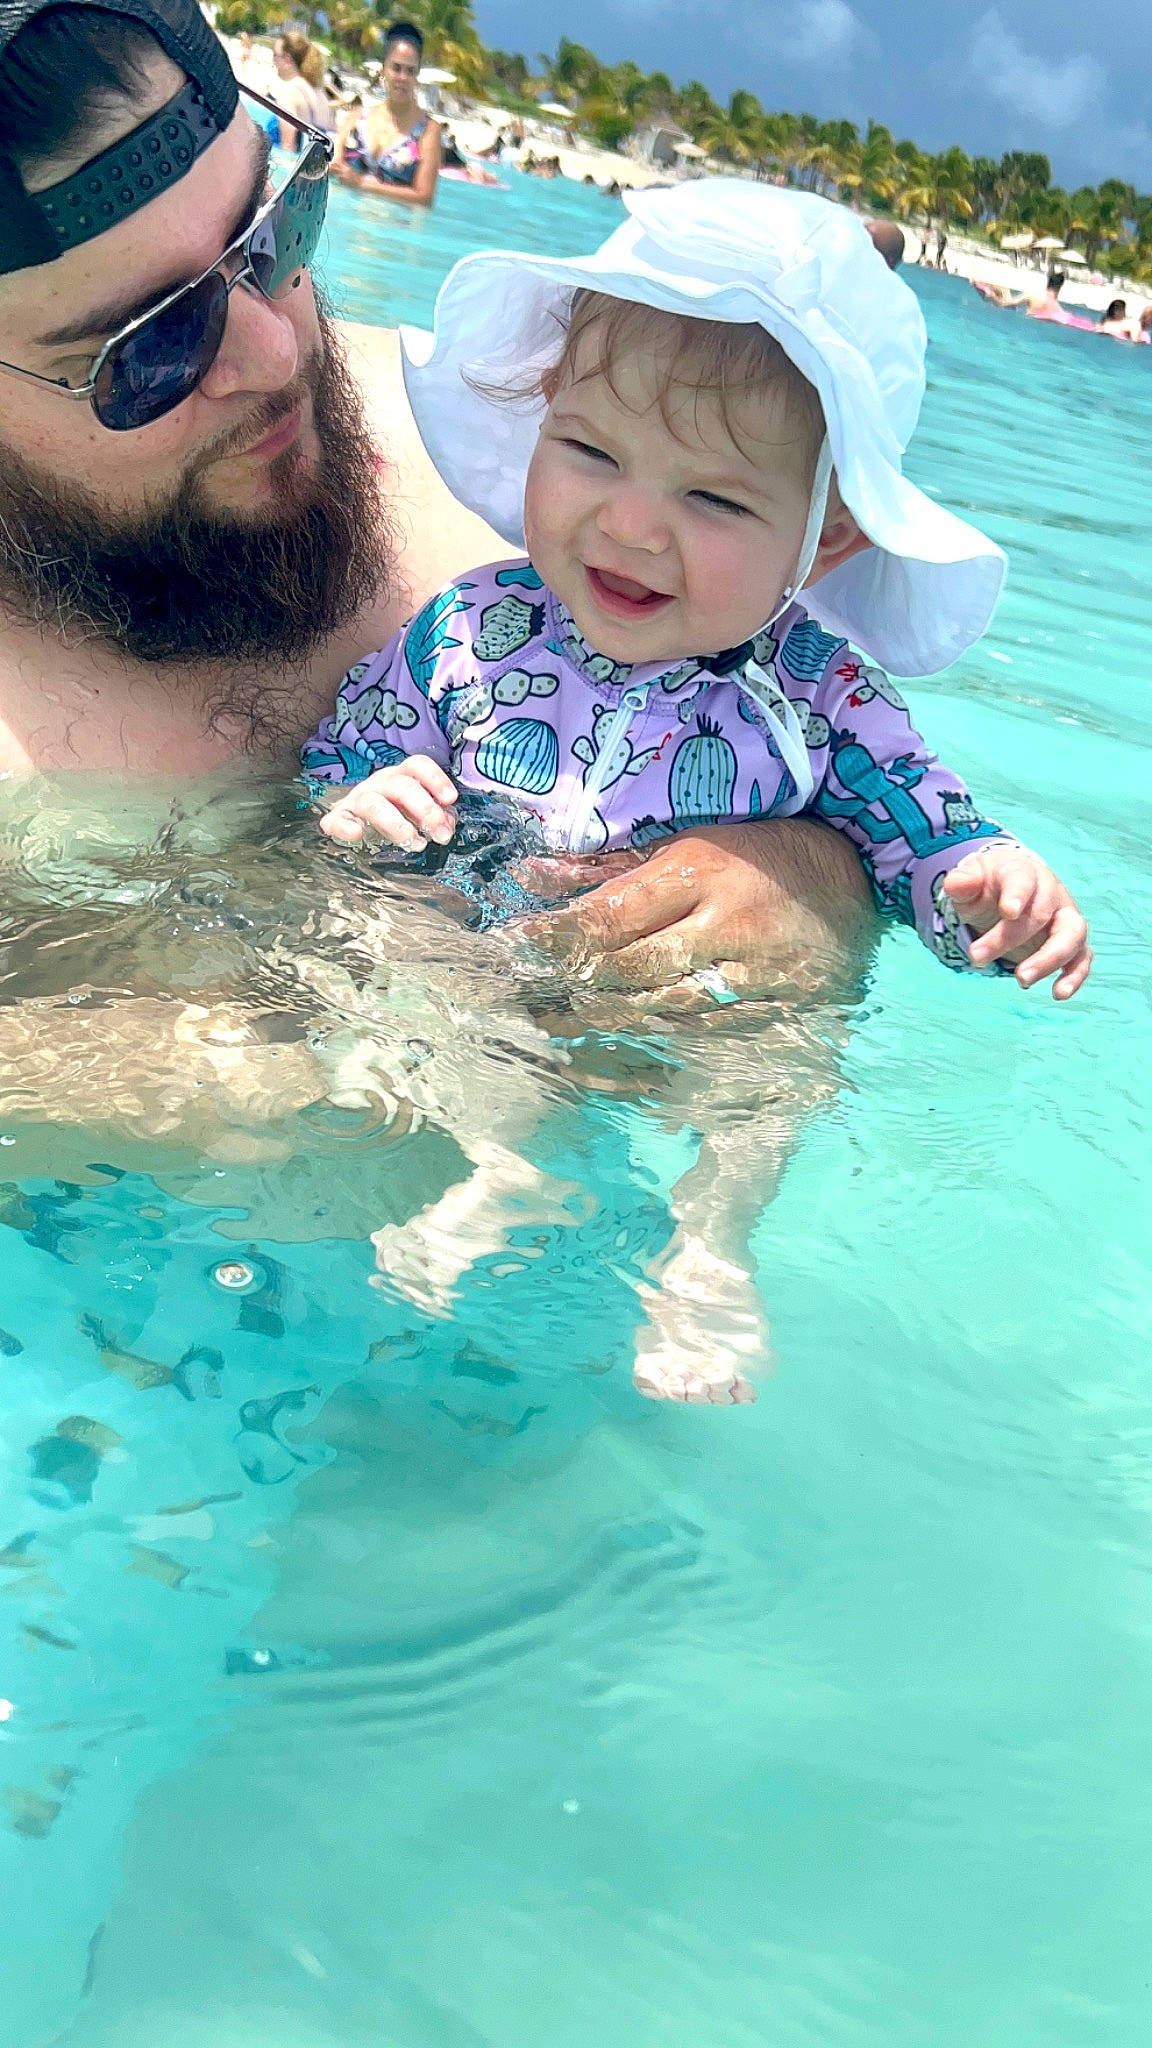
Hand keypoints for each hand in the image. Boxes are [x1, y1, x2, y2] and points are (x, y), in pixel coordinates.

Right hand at [320, 756, 457, 852]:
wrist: (355, 824)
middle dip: (425, 809)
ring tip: (414, 842)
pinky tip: (355, 833)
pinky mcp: (338, 819)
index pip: (417, 766)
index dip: (436, 779)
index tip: (450, 799)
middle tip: (439, 834)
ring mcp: (357, 800)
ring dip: (397, 823)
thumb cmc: (392, 815)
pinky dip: (343, 826)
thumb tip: (447, 825)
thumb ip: (436, 817)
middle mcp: (379, 784)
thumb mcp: (417, 814)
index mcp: (400, 777)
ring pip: (374, 803)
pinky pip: (335, 819)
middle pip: (401, 785)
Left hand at [518, 819, 877, 1002]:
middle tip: (527, 996)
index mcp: (700, 870)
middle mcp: (725, 924)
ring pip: (664, 1008)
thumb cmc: (759, 854)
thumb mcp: (685, 842)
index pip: (612, 912)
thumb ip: (607, 865)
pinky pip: (705, 1032)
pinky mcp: (776, 1008)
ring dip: (607, 1018)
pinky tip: (627, 1039)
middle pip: (631, 967)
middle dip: (574, 984)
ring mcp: (754, 973)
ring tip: (560, 1023)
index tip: (514, 946)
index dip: (557, 935)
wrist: (857, 880)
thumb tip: (531, 878)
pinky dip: (662, 1036)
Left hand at [944, 847, 1091, 998]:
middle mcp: (1051, 893)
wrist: (1009, 894)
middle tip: (976, 958)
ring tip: (1021, 980)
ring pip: (1072, 935)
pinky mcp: (1073, 942)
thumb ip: (962, 882)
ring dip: (1049, 960)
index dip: (1017, 896)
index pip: (1023, 881)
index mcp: (1024, 873)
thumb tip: (956, 883)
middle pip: (1039, 915)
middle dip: (1008, 939)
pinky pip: (1082, 958)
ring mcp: (1066, 917)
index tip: (1007, 913)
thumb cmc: (988, 888)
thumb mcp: (970, 882)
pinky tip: (1058, 994)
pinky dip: (1074, 976)